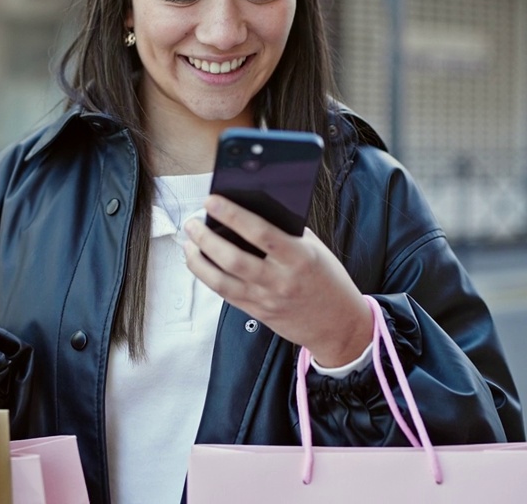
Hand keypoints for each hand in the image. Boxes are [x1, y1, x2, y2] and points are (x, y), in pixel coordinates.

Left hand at [182, 196, 371, 367]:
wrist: (338, 326)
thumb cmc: (328, 280)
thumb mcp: (314, 249)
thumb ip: (286, 232)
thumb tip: (251, 210)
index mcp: (299, 257)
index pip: (260, 232)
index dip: (232, 215)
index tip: (211, 200)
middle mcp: (280, 280)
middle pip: (233, 258)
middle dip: (206, 238)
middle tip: (192, 222)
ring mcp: (266, 299)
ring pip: (221, 280)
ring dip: (198, 260)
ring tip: (188, 242)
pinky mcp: (257, 312)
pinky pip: (225, 293)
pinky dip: (207, 276)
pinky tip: (199, 262)